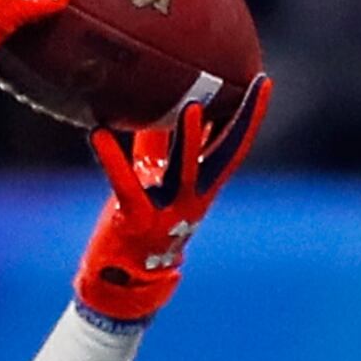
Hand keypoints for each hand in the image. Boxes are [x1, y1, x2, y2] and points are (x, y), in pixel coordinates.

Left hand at [75, 73, 267, 321]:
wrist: (124, 279)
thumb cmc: (141, 218)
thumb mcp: (155, 176)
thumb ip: (158, 140)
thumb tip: (157, 97)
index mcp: (201, 186)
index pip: (233, 146)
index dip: (249, 116)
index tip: (262, 81)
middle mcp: (192, 197)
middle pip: (224, 156)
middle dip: (241, 122)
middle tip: (248, 85)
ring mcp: (168, 210)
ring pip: (185, 170)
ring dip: (191, 139)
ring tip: (191, 108)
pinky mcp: (136, 219)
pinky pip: (125, 185)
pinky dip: (112, 159)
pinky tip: (98, 133)